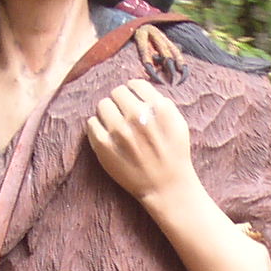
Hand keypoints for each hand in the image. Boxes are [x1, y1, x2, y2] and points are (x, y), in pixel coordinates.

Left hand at [85, 78, 191, 203]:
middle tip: (123, 114)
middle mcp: (138, 116)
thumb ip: (161, 103)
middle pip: (117, 92)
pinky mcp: (103, 145)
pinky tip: (107, 135)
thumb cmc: (174, 154)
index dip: (134, 92)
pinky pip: (91, 122)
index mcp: (158, 108)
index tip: (133, 101)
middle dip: (120, 102)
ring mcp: (119, 130)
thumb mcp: (178, 122)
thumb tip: (139, 88)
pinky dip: (97, 126)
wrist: (166, 186)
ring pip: (102, 104)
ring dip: (108, 112)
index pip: (135, 84)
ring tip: (115, 124)